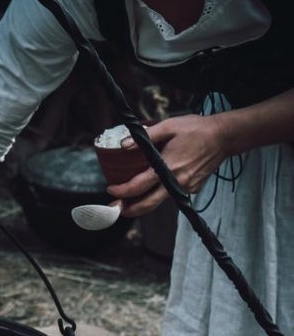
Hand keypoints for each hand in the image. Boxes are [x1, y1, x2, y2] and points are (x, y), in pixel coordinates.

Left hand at [107, 113, 231, 216]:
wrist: (223, 137)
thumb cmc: (196, 129)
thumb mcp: (169, 126)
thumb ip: (146, 136)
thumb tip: (123, 145)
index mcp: (167, 167)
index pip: (139, 186)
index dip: (122, 191)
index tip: (111, 190)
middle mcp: (176, 182)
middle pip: (148, 205)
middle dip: (129, 210)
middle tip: (116, 209)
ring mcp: (185, 188)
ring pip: (159, 201)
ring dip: (143, 202)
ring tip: (129, 201)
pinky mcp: (192, 189)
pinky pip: (171, 193)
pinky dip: (161, 191)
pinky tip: (157, 184)